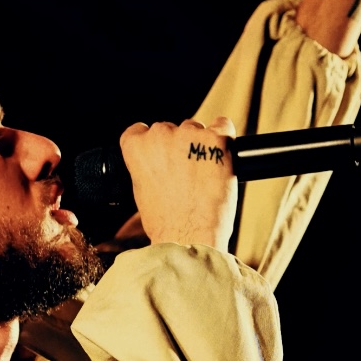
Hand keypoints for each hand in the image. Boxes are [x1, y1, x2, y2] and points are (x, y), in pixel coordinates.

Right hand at [120, 115, 237, 250]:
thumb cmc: (166, 222)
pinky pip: (223, 126)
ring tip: (204, 175)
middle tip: (186, 173)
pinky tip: (221, 157)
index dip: (152, 141)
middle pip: (170, 129)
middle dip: (178, 146)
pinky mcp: (218, 139)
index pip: (140, 130)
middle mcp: (161, 135)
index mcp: (137, 147)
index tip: (161, 153)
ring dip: (200, 145)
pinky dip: (223, 138)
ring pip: (196, 129)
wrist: (190, 235)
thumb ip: (147, 167)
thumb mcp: (142, 191)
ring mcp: (190, 134)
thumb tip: (160, 161)